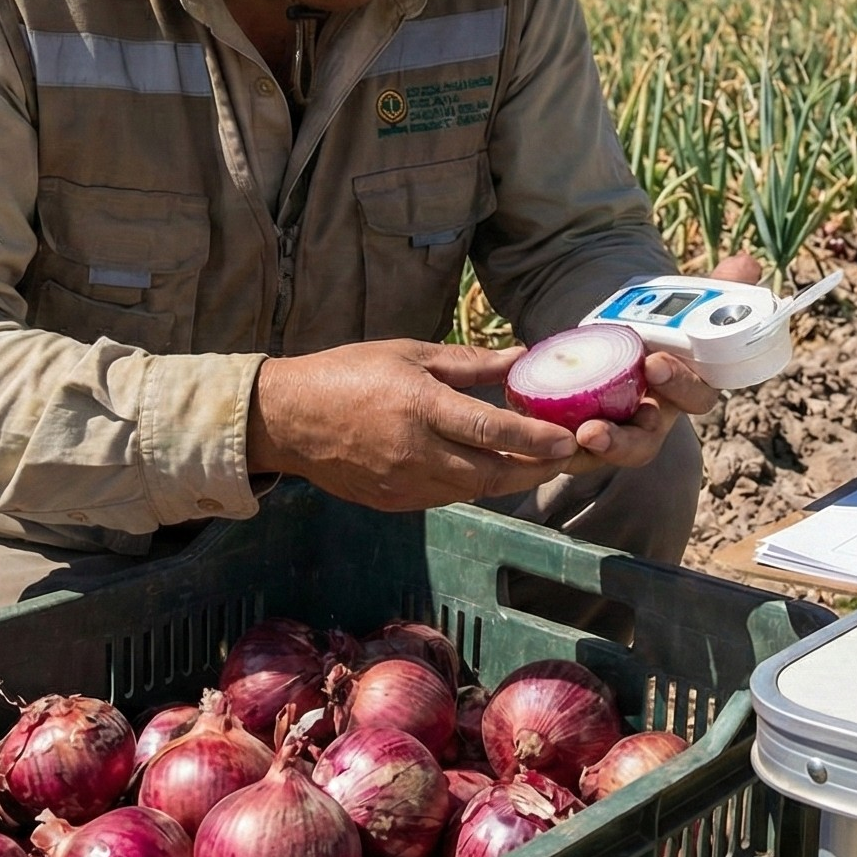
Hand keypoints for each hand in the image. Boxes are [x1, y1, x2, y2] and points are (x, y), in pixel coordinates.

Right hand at [249, 341, 587, 509]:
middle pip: (493, 473)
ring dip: (509, 479)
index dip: (535, 439)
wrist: (287, 420)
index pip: (490, 430)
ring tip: (536, 462)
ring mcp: (405, 483)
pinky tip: (489, 468)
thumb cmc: (348, 374)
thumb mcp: (409, 353)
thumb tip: (520, 356)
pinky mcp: (395, 502)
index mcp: (421, 407)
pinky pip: (447, 496)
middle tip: (566, 456)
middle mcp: (416, 452)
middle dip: (536, 468)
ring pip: (474, 490)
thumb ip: (468, 362)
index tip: (568, 438)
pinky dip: (474, 484)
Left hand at [558, 252, 758, 465]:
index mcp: (686, 387)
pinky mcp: (586, 433)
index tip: (655, 362)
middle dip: (628, 436)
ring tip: (584, 434)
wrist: (616, 342)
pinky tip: (543, 432)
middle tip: (601, 423)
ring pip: (614, 452)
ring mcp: (620, 430)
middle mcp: (655, 417)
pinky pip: (577, 452)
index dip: (680, 384)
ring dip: (603, 448)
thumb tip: (746, 263)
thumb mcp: (685, 306)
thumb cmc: (661, 330)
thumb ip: (717, 288)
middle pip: (648, 439)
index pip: (696, 396)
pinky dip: (562, 449)